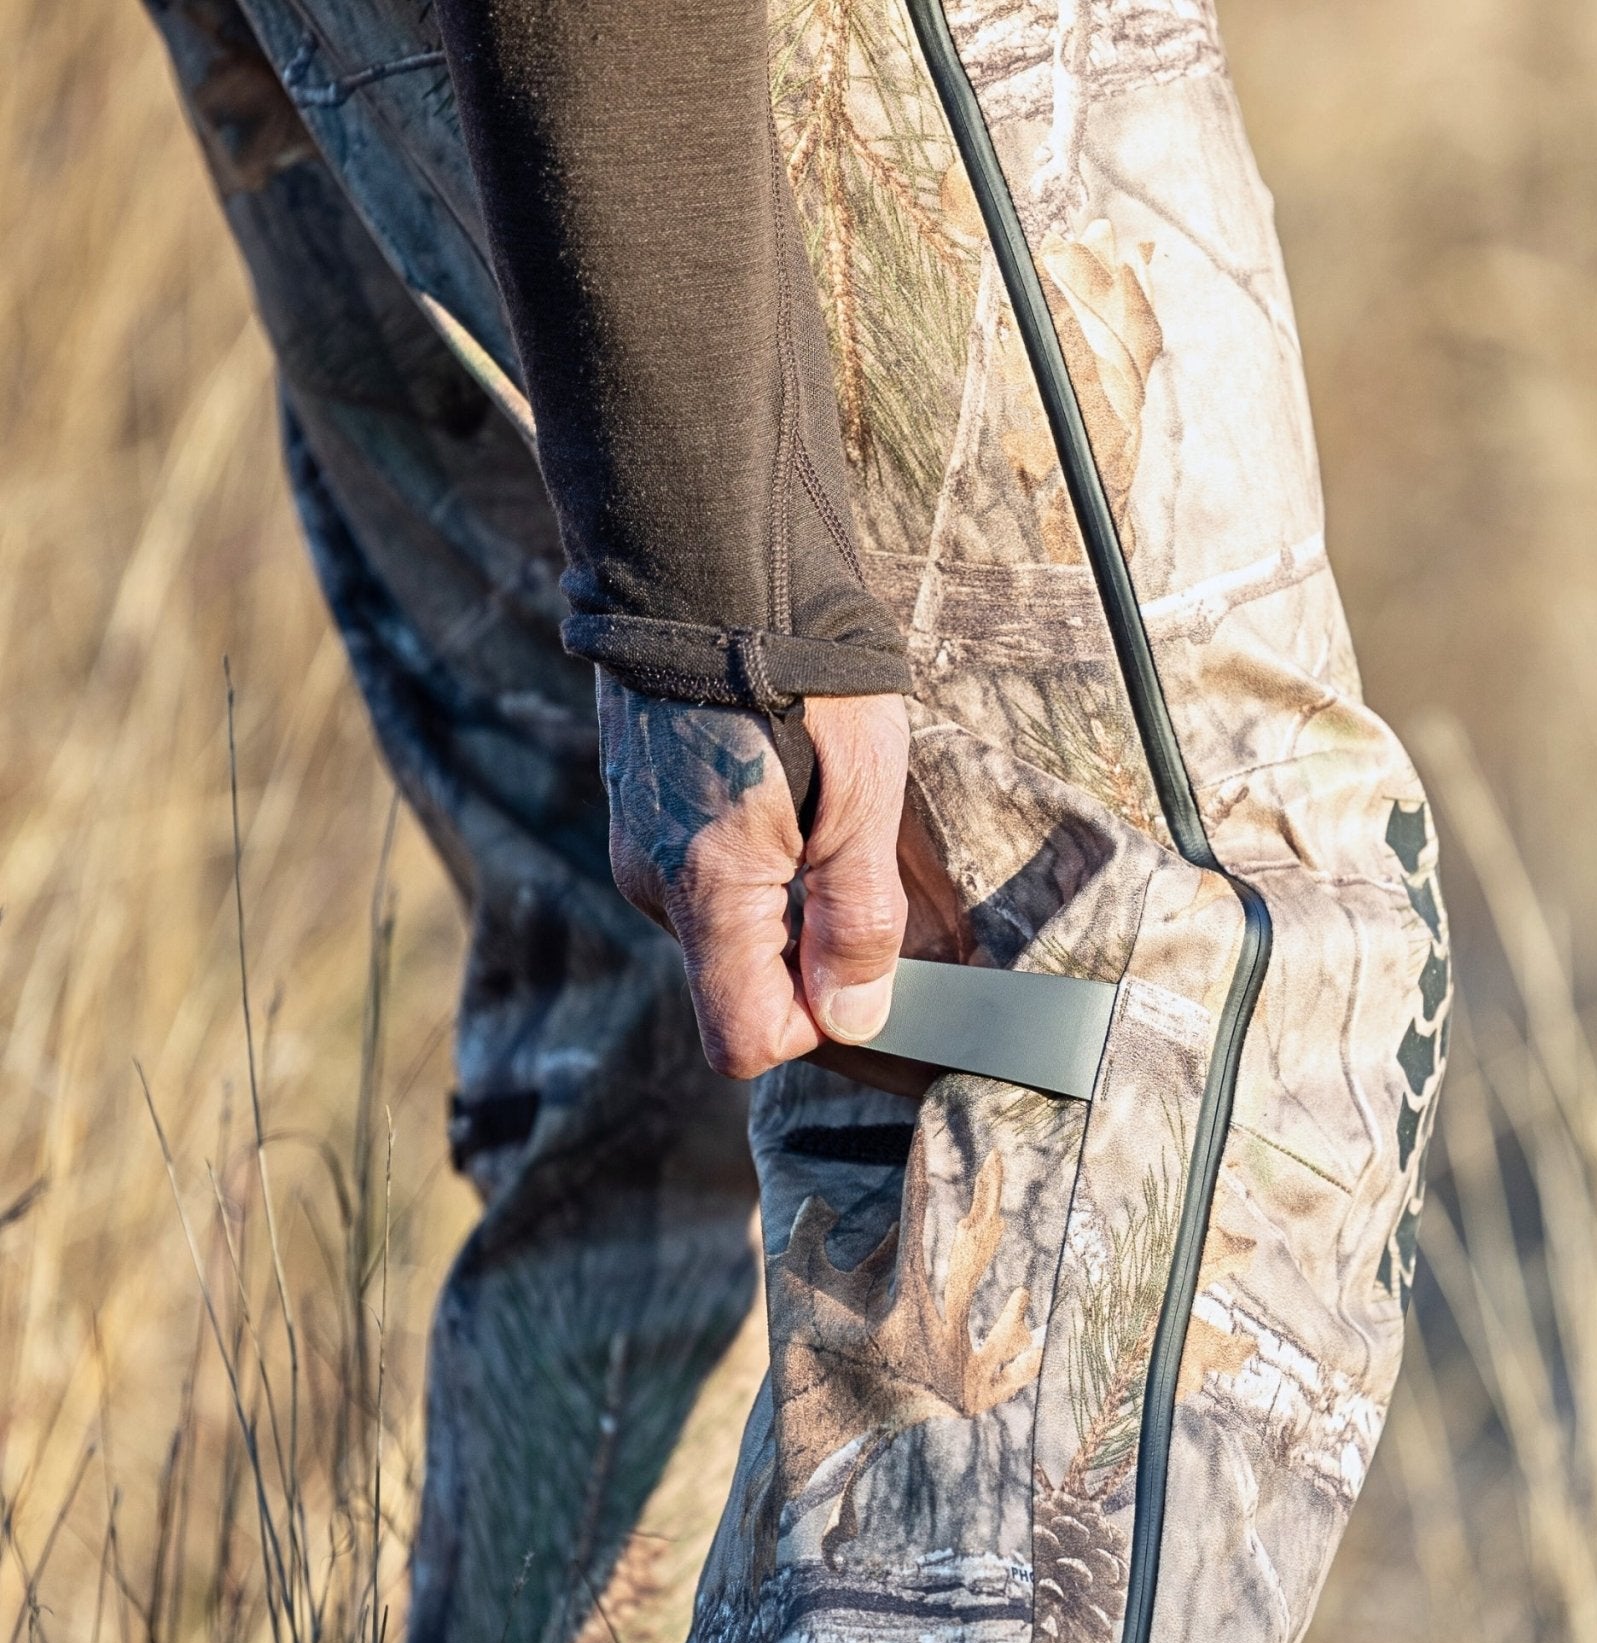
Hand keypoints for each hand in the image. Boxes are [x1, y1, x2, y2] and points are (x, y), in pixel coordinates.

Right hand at [600, 676, 909, 1079]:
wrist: (710, 557)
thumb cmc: (800, 670)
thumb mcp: (864, 794)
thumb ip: (857, 916)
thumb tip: (853, 1015)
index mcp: (705, 889)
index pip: (743, 1038)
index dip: (814, 1025)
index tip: (866, 968)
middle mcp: (652, 883)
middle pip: (738, 987)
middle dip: (807, 960)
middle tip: (860, 873)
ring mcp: (637, 847)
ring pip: (725, 934)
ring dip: (786, 908)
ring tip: (826, 818)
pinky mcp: (640, 814)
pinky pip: (703, 883)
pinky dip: (754, 869)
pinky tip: (789, 800)